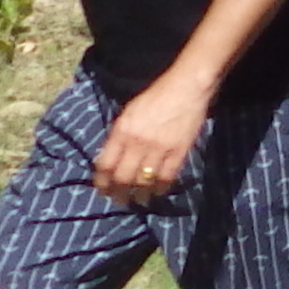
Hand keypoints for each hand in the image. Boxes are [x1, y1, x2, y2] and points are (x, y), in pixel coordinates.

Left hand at [94, 80, 211, 203]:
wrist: (186, 88)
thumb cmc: (155, 96)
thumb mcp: (129, 112)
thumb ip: (119, 136)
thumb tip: (112, 159)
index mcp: (122, 130)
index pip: (105, 164)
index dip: (102, 182)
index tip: (103, 190)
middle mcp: (137, 142)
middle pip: (122, 178)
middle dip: (118, 194)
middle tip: (119, 200)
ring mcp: (158, 148)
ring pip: (143, 181)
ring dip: (139, 195)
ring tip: (138, 200)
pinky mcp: (178, 152)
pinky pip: (166, 178)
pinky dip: (160, 188)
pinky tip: (157, 191)